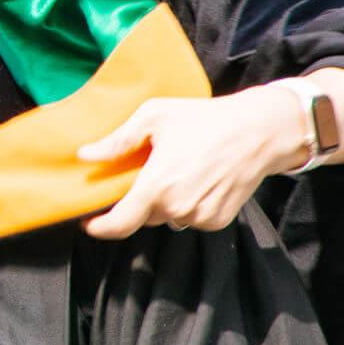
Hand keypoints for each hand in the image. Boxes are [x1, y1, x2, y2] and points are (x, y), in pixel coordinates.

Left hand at [78, 84, 310, 238]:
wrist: (257, 131)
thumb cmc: (205, 119)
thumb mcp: (154, 116)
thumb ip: (118, 141)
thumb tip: (86, 155)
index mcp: (157, 185)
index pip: (119, 224)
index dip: (100, 228)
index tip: (90, 223)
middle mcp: (177, 208)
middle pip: (143, 216)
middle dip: (139, 200)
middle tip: (149, 172)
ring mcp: (199, 217)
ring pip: (168, 217)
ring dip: (165, 202)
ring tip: (180, 169)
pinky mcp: (217, 221)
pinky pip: (191, 218)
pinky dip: (188, 204)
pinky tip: (199, 179)